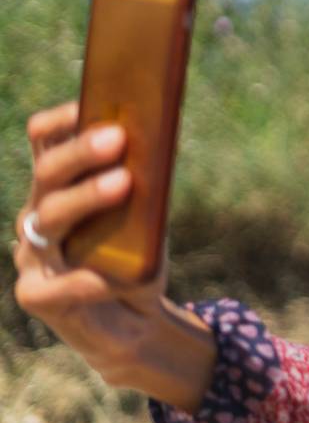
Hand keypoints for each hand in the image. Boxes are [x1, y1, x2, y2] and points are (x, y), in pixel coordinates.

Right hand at [12, 100, 173, 389]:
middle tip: (117, 136)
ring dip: (85, 198)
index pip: (45, 142)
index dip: (62, 120)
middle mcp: (38, 215)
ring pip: (48, 218)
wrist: (136, 321)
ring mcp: (33, 255)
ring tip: (123, 183)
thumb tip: (161, 143)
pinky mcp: (36, 295)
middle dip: (81, 152)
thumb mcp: (148, 217)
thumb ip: (146, 186)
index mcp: (59, 187)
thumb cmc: (137, 259)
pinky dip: (82, 280)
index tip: (89, 101)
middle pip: (48, 174)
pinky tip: (106, 277)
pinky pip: (52, 287)